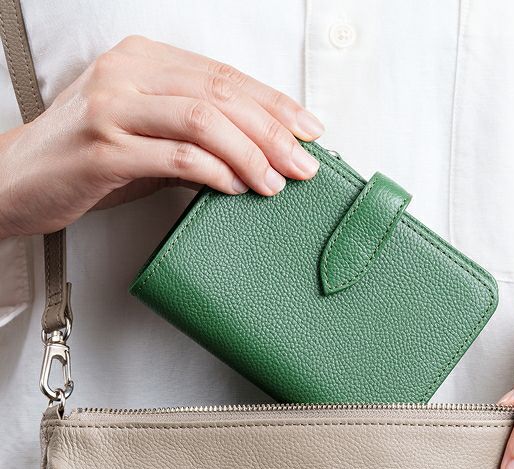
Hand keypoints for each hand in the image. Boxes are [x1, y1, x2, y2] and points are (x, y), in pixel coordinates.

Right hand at [0, 35, 323, 237]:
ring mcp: (112, 107)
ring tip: (276, 183)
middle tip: (304, 164)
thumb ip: (194, 135)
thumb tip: (257, 155)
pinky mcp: (102, 148)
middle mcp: (128, 73)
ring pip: (204, 121)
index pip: (225, 76)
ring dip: (250, 154)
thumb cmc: (87, 158)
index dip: (274, 103)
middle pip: (222, 95)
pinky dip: (214, 172)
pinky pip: (175, 156)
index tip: (309, 130)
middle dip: (273, 132)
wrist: (15, 178)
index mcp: (144, 60)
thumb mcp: (146, 134)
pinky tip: (235, 187)